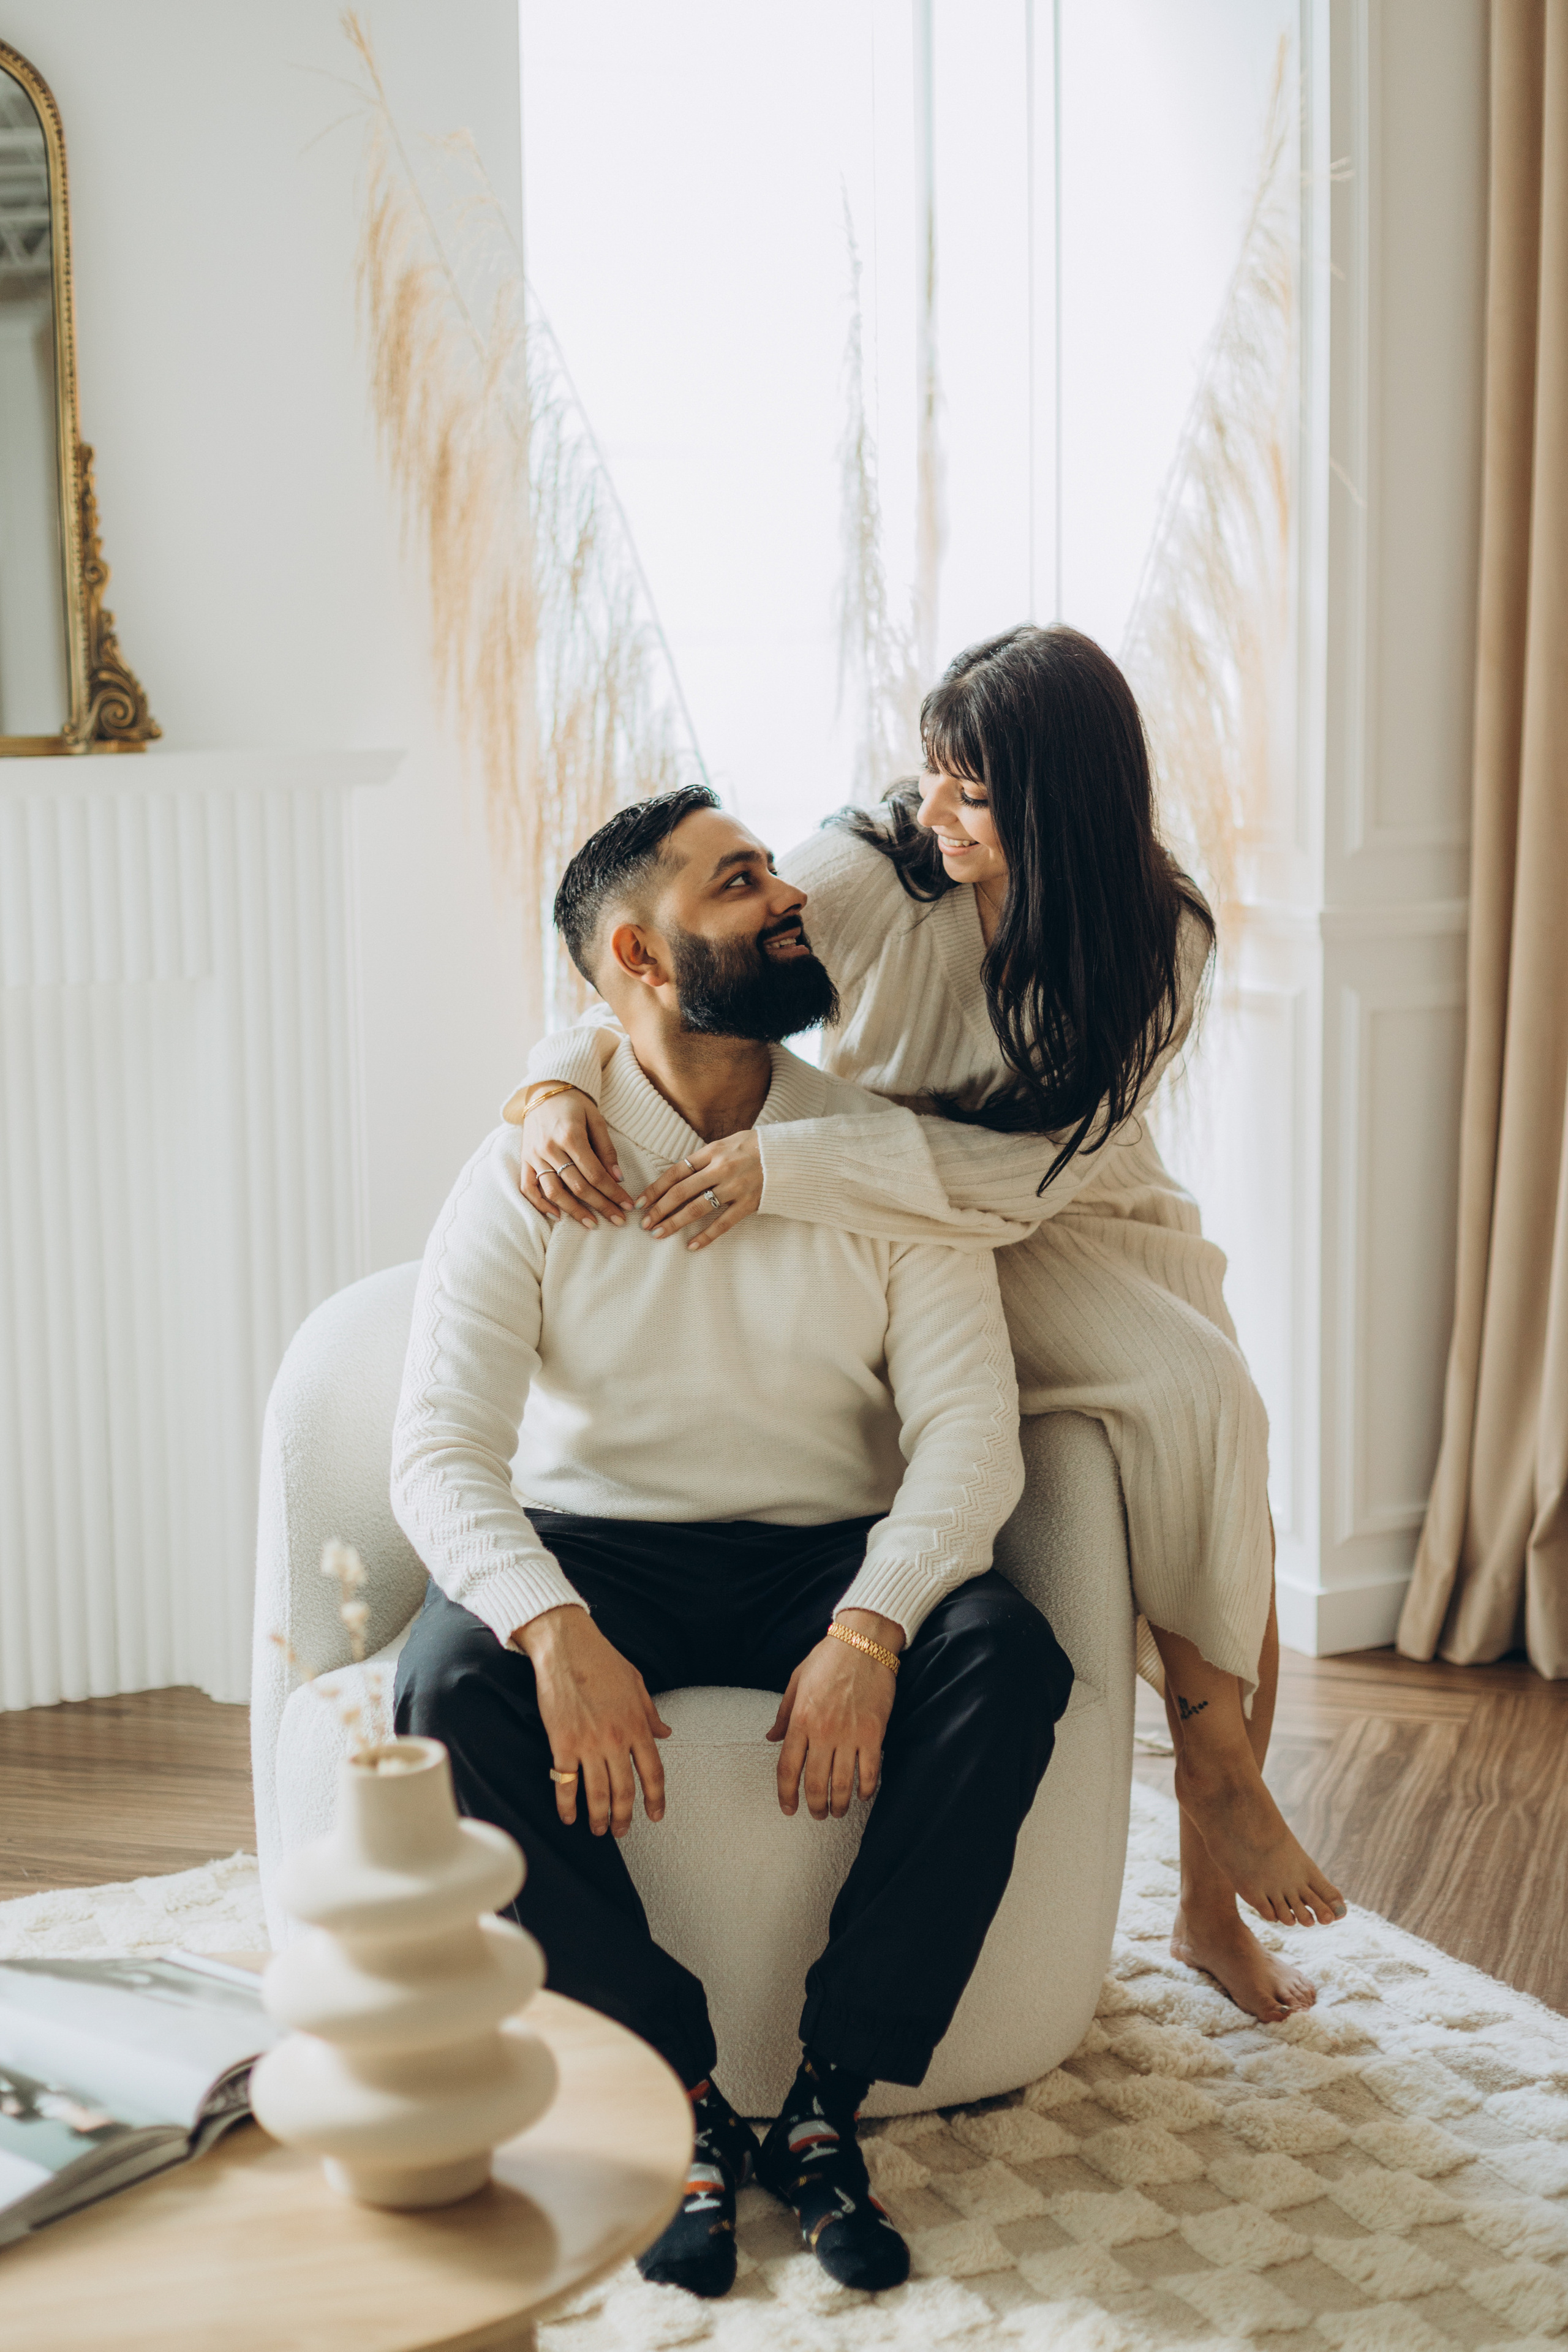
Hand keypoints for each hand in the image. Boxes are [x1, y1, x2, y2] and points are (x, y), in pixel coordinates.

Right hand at [512, 1605, 670, 1835]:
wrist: (567, 1646)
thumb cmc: (602, 1660)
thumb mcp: (636, 1683)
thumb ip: (650, 1713)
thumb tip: (666, 1732)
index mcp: (637, 1725)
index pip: (653, 1772)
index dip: (656, 1799)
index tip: (655, 1816)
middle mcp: (616, 1739)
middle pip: (625, 1790)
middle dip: (624, 1817)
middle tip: (621, 1831)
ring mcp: (588, 1743)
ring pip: (598, 1793)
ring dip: (599, 1817)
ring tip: (598, 1829)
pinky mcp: (562, 1743)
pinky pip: (565, 1782)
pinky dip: (567, 1804)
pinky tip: (568, 1816)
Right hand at [518, 1089, 634, 1228]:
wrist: (544, 1091)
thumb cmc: (574, 1104)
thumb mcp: (596, 1120)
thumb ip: (606, 1149)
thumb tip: (618, 1178)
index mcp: (570, 1136)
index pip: (595, 1174)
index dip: (613, 1193)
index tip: (627, 1205)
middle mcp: (550, 1148)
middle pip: (577, 1186)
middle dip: (600, 1206)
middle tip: (618, 1220)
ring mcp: (534, 1156)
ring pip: (553, 1192)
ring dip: (573, 1211)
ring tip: (591, 1223)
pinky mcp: (524, 1160)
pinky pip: (528, 1188)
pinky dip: (540, 1204)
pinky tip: (557, 1215)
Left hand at [640, 1130, 763, 1251]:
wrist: (790, 1154)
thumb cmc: (756, 1147)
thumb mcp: (727, 1143)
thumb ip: (704, 1159)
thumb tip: (678, 1176)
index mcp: (712, 1152)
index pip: (676, 1172)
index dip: (656, 1188)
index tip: (641, 1202)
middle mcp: (720, 1169)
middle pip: (681, 1191)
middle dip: (659, 1209)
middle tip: (644, 1223)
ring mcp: (735, 1187)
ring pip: (697, 1208)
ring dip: (675, 1222)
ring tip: (658, 1234)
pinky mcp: (749, 1203)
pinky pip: (723, 1223)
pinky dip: (706, 1236)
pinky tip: (691, 1245)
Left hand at [766, 1610, 903, 1818]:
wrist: (864, 1642)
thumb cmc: (828, 1658)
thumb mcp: (796, 1682)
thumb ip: (784, 1715)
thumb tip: (770, 1739)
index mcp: (801, 1720)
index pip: (787, 1768)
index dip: (786, 1794)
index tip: (788, 1809)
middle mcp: (823, 1732)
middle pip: (815, 1783)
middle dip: (814, 1806)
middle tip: (816, 1815)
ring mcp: (850, 1734)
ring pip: (843, 1784)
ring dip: (840, 1804)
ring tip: (838, 1812)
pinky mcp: (874, 1733)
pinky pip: (870, 1771)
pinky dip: (866, 1789)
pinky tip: (863, 1795)